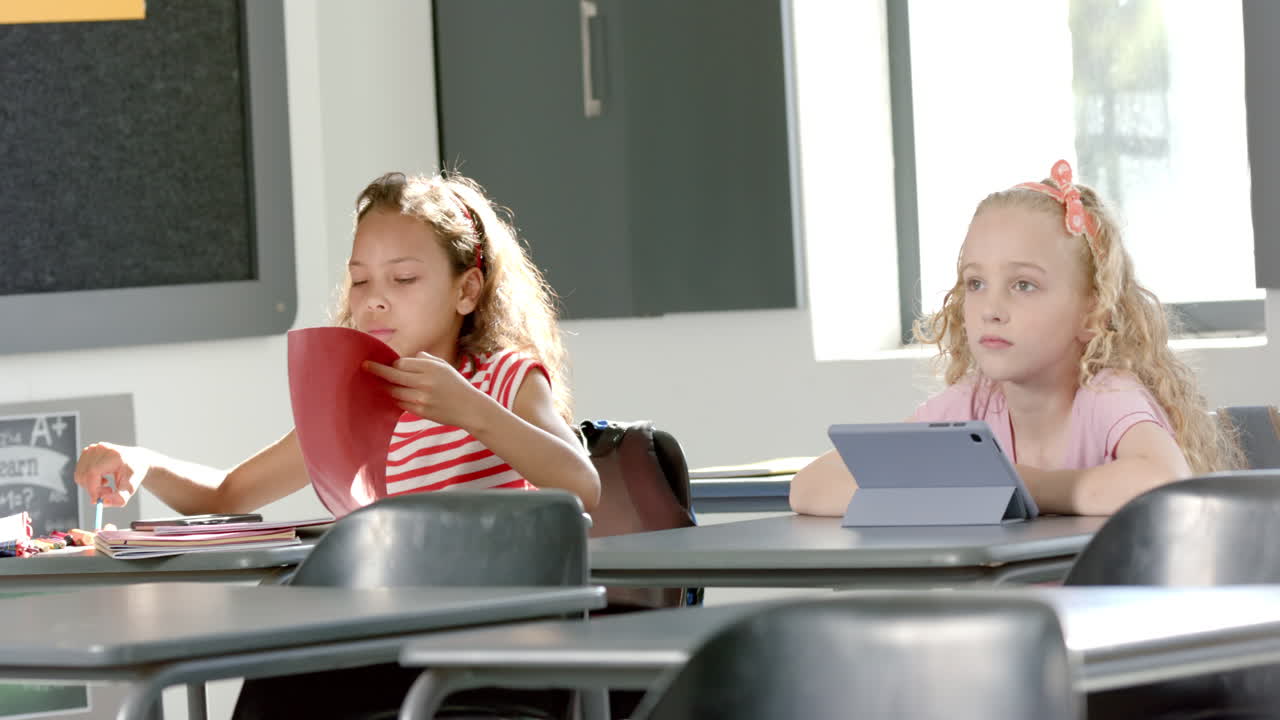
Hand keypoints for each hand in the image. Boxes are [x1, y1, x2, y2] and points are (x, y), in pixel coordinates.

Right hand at [74, 442, 149, 506]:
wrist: (136, 459)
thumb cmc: (134, 473)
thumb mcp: (130, 488)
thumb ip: (119, 498)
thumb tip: (103, 502)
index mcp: (113, 454)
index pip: (93, 472)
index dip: (92, 488)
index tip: (98, 500)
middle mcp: (100, 449)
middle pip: (85, 475)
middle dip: (93, 489)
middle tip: (108, 492)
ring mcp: (92, 449)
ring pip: (80, 475)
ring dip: (91, 485)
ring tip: (107, 484)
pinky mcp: (87, 451)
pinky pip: (80, 472)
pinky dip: (88, 479)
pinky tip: (102, 477)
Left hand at [363, 352, 489, 428]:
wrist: (469, 408)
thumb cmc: (455, 384)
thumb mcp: (443, 366)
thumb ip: (424, 359)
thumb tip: (403, 359)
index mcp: (431, 368)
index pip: (401, 363)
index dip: (392, 363)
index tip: (382, 360)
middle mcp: (425, 382)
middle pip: (393, 375)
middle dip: (376, 370)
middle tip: (364, 366)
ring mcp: (422, 398)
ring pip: (394, 391)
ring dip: (385, 387)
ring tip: (378, 383)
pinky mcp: (421, 411)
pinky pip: (401, 403)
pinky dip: (396, 399)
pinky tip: (393, 396)